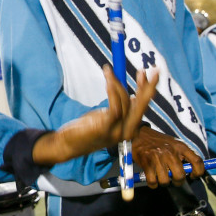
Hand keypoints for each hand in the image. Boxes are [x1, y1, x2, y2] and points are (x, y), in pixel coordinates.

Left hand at [33, 66, 156, 164]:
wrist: (68, 144)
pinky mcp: (105, 129)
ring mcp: (117, 132)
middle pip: (142, 106)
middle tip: (147, 70)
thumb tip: (133, 96)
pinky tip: (109, 81)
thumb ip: (121, 110)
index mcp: (130, 129)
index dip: (145, 89)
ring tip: (108, 71)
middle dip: (146, 87)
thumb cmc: (87, 129)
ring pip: (125, 103)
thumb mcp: (107, 118)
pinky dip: (113, 92)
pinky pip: (115, 107)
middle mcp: (128, 132)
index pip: (142, 107)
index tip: (145, 73)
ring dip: (117, 84)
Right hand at [131, 126, 204, 187]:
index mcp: (180, 147)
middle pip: (180, 175)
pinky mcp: (147, 163)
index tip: (193, 176)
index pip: (197, 161)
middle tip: (174, 180)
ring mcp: (158, 158)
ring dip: (164, 183)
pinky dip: (153, 184)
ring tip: (161, 178)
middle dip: (178, 182)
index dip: (198, 172)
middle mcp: (171, 152)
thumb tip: (189, 170)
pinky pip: (153, 181)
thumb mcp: (173, 143)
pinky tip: (152, 180)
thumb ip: (182, 155)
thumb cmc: (158, 141)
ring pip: (166, 181)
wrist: (139, 134)